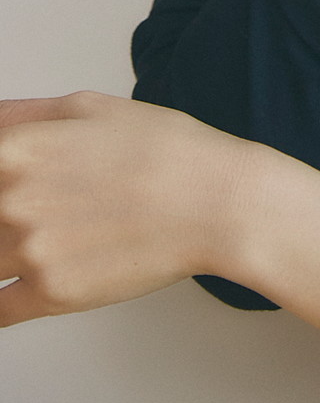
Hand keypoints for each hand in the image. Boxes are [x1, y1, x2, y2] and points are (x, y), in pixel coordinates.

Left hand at [0, 91, 246, 325]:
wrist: (215, 202)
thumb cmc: (164, 150)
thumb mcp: (91, 107)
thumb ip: (23, 114)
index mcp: (18, 148)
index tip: (8, 190)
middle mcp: (14, 199)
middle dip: (3, 214)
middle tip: (45, 209)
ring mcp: (30, 249)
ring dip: (3, 252)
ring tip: (44, 239)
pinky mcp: (50, 294)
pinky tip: (14, 289)